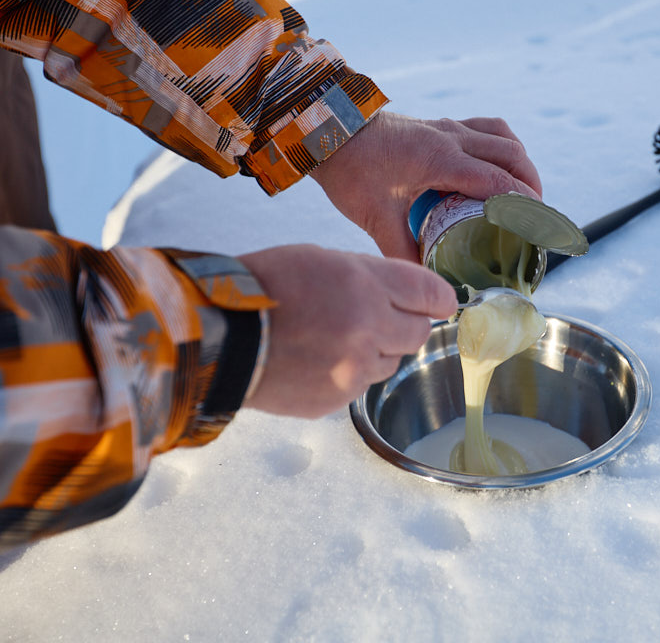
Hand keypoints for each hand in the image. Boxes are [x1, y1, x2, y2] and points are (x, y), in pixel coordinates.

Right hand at [237, 244, 456, 417]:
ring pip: (391, 362)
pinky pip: (360, 385)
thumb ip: (369, 276)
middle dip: (405, 324)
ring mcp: (353, 369)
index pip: (430, 294)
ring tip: (336, 337)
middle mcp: (368, 329)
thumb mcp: (321, 259)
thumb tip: (401, 294)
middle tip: (379, 317)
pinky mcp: (336, 399)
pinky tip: (318, 358)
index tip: (442, 303)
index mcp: (366, 286)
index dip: (439, 298)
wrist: (218, 336)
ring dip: (376, 350)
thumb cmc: (264, 287)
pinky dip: (347, 373)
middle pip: (418, 334)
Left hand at [310, 112, 543, 260]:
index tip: (540, 224)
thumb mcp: (374, 217)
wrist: (328, 131)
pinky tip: (500, 166)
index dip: (524, 202)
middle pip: (511, 155)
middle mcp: (450, 137)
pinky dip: (502, 146)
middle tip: (537, 216)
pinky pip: (486, 128)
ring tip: (527, 192)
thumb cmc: (350, 170)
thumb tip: (423, 284)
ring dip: (522, 163)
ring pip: (503, 137)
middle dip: (531, 185)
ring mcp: (447, 127)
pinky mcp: (440, 124)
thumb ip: (401, 252)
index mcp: (439, 159)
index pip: (497, 179)